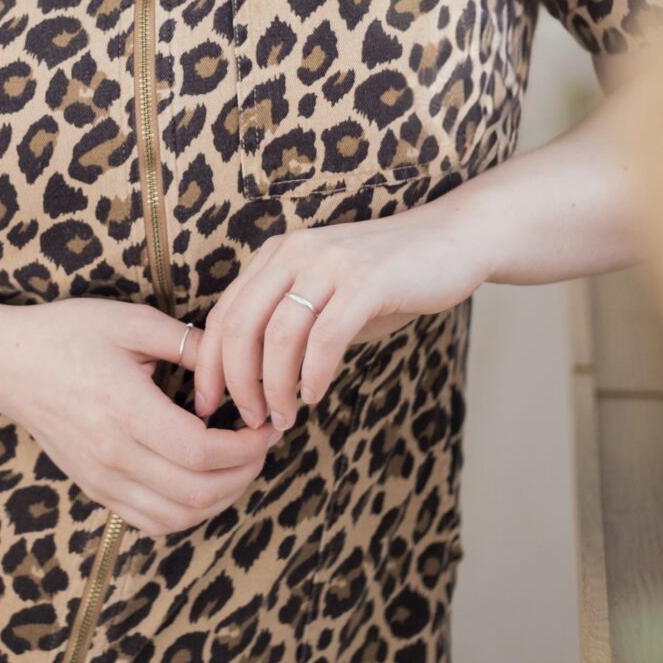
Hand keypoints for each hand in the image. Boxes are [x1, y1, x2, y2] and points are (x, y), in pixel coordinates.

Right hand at [0, 297, 285, 538]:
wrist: (6, 364)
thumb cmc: (67, 334)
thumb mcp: (129, 321)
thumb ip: (186, 342)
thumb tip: (236, 365)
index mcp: (124, 409)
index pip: (200, 452)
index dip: (245, 448)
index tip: (265, 426)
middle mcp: (112, 454)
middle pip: (196, 493)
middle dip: (243, 474)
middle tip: (260, 445)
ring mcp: (102, 478)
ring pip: (177, 517)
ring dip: (220, 499)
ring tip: (237, 465)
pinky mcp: (96, 489)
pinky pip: (151, 522)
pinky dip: (188, 513)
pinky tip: (202, 481)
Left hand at [192, 196, 490, 428]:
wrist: (452, 241)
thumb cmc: (386, 280)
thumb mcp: (327, 298)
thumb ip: (289, 329)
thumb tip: (253, 387)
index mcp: (277, 254)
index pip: (224, 314)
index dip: (210, 365)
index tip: (209, 405)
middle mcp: (295, 252)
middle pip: (241, 327)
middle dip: (237, 383)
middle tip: (249, 421)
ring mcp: (330, 263)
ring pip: (279, 336)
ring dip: (276, 387)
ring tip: (284, 418)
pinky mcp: (368, 280)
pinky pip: (326, 337)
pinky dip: (314, 374)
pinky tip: (316, 395)